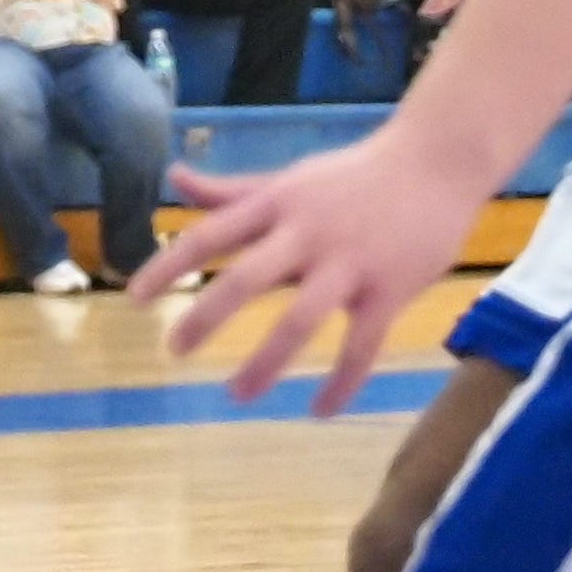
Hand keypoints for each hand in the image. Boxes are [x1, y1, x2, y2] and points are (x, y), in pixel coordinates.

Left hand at [135, 117, 502, 410]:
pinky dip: (341, 383)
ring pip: (300, 320)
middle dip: (206, 316)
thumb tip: (175, 178)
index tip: (134, 297)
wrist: (436, 162)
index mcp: (276, 204)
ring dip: (266, 362)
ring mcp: (348, 264)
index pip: (210, 234)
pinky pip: (362, 348)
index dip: (170, 266)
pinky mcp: (390, 291)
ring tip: (236, 394)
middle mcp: (305, 233)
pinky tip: (320, 410)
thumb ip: (232, 189)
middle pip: (246, 278)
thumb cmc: (355, 176)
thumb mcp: (288, 179)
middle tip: (172, 350)